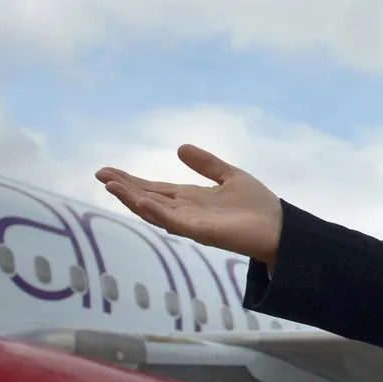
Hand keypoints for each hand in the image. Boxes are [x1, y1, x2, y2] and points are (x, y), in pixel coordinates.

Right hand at [96, 146, 283, 264]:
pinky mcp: (203, 233)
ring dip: (133, 200)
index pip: (154, 188)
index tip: (107, 171)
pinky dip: (159, 213)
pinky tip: (144, 202)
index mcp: (191, 199)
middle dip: (124, 188)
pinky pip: (176, 224)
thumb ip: (206, 164)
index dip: (131, 181)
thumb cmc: (259, 206)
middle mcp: (186, 212)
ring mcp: (192, 224)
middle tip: (100, 175)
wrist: (282, 228)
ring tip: (112, 186)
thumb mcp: (230, 176)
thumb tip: (179, 148)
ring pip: (156, 211)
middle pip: (148, 198)